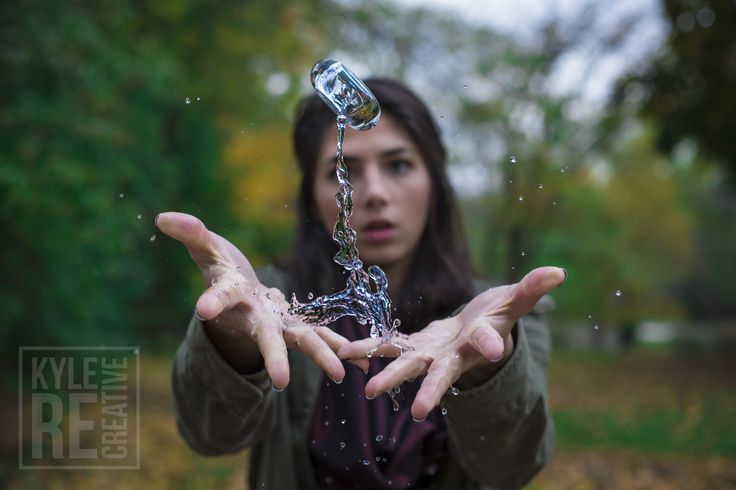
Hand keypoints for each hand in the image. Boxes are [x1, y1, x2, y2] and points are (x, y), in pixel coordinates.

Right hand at [156, 212, 367, 388]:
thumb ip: (191, 233)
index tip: (202, 309)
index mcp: (232, 296)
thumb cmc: (222, 271)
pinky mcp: (298, 326)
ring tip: (339, 374)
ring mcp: (279, 326)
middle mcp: (255, 318)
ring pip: (301, 342)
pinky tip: (364, 362)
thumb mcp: (207, 249)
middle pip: (266, 338)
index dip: (212, 302)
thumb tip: (163, 217)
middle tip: (280, 381)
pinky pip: (322, 337)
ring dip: (321, 356)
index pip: (220, 297)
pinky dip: (342, 349)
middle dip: (274, 357)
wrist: (239, 301)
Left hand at [337, 267, 565, 420]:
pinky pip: (389, 346)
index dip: (491, 344)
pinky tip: (345, 351)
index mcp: (481, 341)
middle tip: (419, 410)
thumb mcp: (514, 301)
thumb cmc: (497, 315)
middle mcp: (454, 355)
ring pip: (408, 365)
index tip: (493, 350)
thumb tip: (560, 272)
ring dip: (389, 376)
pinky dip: (370, 348)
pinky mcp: (414, 345)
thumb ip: (532, 289)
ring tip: (368, 391)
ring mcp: (432, 353)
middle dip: (431, 390)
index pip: (488, 341)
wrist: (474, 332)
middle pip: (442, 374)